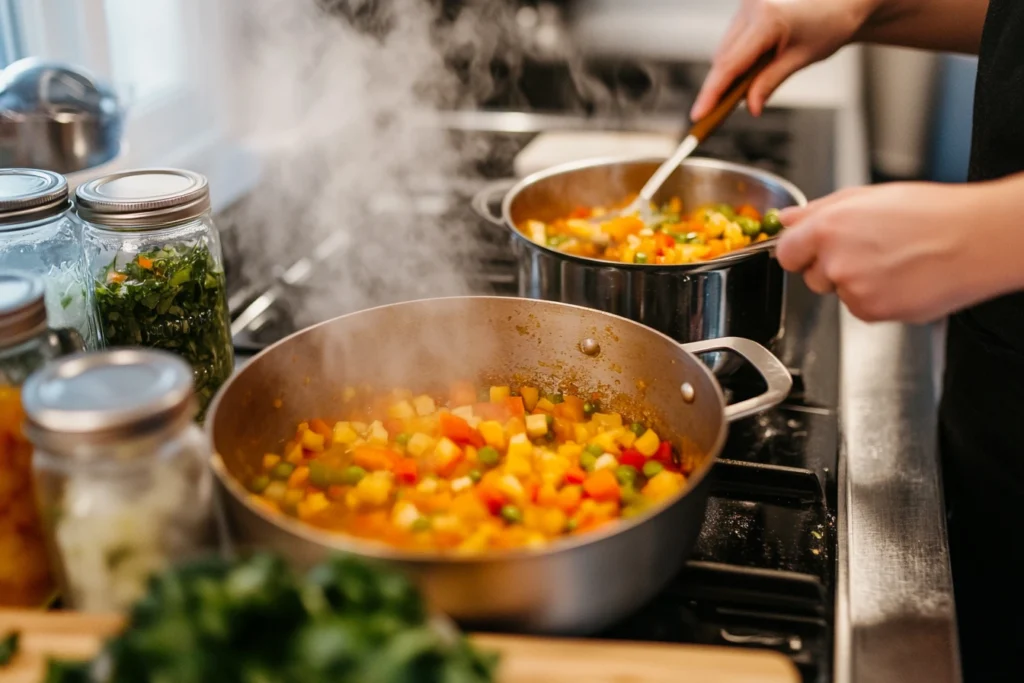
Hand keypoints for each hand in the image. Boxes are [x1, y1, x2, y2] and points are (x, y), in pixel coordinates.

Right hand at [691, 0, 878, 118]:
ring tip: (745, 87)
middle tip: (717, 113)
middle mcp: (751, 7)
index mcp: (766, 19)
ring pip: (725, 47)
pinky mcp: (748, 4)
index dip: (711, 93)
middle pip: (723, 57)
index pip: (729, 65)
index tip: (698, 115)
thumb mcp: (801, 58)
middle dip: (720, 85)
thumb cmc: (832, 23)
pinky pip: (733, 37)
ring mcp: (747, 4)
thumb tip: (751, 108)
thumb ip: (770, 82)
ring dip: (730, 70)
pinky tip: (751, 65)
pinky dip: (737, 55)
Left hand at [775, 182, 1019, 323]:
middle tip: (869, 252)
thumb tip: (787, 219)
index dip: (800, 252)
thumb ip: (818, 210)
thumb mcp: (868, 197)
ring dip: (856, 283)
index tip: (811, 252)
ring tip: (893, 262)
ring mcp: (853, 290)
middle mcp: (835, 261)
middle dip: (831, 268)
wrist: (977, 241)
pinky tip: (902, 279)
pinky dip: (877, 299)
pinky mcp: (872, 312)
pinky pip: (861, 309)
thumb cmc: (932, 214)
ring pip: (839, 293)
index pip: (784, 252)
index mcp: (828, 228)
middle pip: (811, 277)